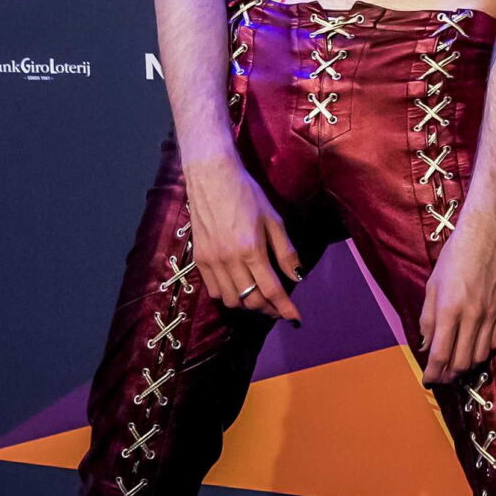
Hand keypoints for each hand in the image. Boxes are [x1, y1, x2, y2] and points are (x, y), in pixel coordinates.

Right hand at [182, 154, 301, 322]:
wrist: (211, 177)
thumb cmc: (246, 194)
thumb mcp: (274, 220)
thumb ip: (285, 251)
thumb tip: (297, 276)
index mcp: (251, 250)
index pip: (271, 290)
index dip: (285, 308)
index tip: (295, 318)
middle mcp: (229, 261)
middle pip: (250, 300)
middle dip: (268, 309)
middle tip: (279, 307)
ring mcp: (211, 261)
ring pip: (230, 300)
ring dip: (247, 304)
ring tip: (259, 297)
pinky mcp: (198, 259)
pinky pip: (213, 290)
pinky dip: (228, 295)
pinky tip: (238, 287)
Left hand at [420, 204, 495, 382]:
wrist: (489, 233)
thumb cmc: (456, 254)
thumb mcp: (432, 285)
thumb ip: (427, 318)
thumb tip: (426, 344)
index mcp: (449, 309)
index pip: (440, 354)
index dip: (433, 373)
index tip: (428, 380)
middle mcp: (472, 316)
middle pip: (462, 362)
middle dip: (449, 374)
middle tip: (441, 376)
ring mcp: (492, 314)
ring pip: (480, 355)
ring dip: (466, 365)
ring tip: (457, 365)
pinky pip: (495, 342)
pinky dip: (484, 351)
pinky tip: (475, 348)